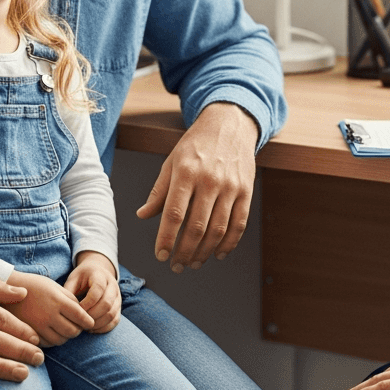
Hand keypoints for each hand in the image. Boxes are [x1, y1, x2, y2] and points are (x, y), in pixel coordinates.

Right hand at [5, 271, 94, 345]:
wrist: (6, 289)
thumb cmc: (34, 285)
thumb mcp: (54, 286)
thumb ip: (69, 299)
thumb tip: (82, 312)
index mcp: (58, 301)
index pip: (80, 316)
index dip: (88, 321)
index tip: (90, 322)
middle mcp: (49, 315)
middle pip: (72, 331)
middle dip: (77, 330)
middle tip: (77, 326)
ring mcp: (38, 326)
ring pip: (60, 340)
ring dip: (65, 337)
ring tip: (64, 330)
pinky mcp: (29, 334)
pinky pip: (47, 344)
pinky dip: (52, 341)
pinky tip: (52, 333)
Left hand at [63, 251, 120, 332]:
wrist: (97, 272)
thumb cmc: (82, 278)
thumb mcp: (73, 279)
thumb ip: (69, 292)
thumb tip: (64, 309)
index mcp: (100, 275)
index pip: (98, 290)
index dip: (86, 303)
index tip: (76, 311)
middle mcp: (112, 285)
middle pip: (107, 303)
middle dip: (92, 316)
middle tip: (79, 322)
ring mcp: (117, 296)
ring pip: (112, 313)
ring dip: (98, 324)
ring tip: (85, 327)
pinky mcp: (118, 306)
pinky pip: (115, 320)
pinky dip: (104, 328)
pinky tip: (92, 329)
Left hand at [136, 101, 257, 271]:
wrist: (230, 124)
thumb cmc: (197, 144)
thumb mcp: (172, 161)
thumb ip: (159, 191)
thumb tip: (143, 215)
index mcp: (186, 172)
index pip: (174, 214)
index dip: (166, 239)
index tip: (161, 256)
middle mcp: (209, 180)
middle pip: (197, 227)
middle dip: (185, 252)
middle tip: (176, 265)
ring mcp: (230, 186)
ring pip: (218, 229)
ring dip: (205, 252)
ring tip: (194, 262)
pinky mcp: (246, 190)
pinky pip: (239, 223)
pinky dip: (229, 243)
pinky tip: (219, 253)